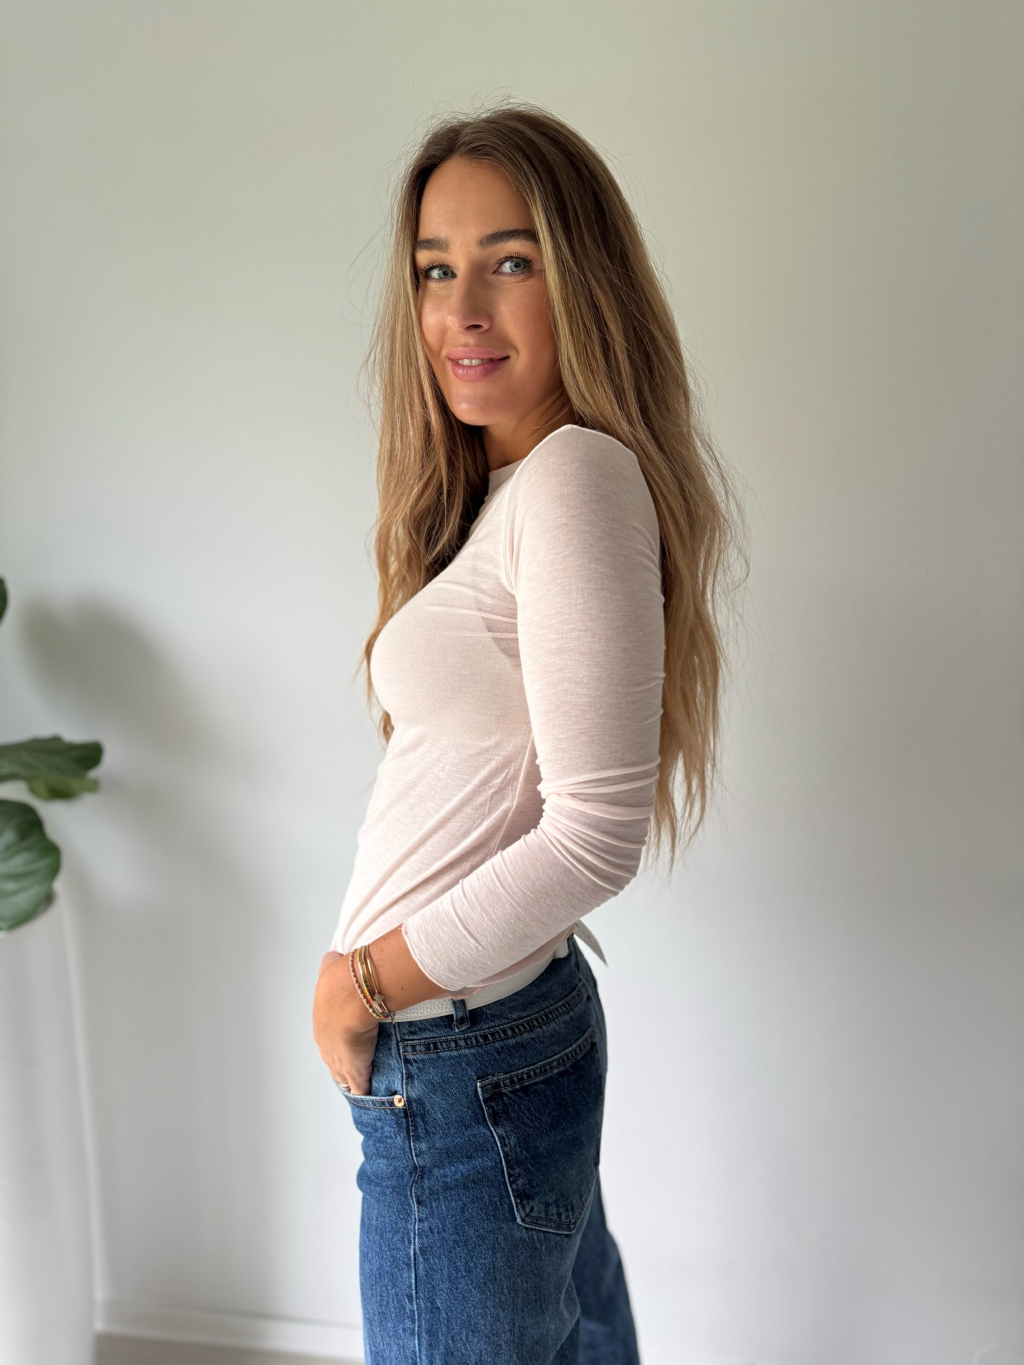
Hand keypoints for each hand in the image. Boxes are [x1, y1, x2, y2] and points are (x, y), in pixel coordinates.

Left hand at [312, 951, 378, 1094]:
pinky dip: (366, 1090)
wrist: (351, 995)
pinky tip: (371, 1094)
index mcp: (321, 1025)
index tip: (347, 1041)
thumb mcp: (330, 964)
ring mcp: (339, 1061)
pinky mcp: (356, 1071)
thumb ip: (332, 962)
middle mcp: (326, 1046)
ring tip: (361, 1080)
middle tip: (356, 1061)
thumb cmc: (340, 980)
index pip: (328, 1038)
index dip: (339, 1040)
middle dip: (344, 1060)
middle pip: (333, 1060)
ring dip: (352, 1077)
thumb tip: (334, 958)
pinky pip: (360, 1086)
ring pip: (344, 1076)